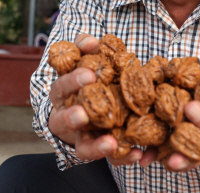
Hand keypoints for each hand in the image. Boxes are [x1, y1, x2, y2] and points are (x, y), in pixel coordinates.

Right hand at [48, 34, 119, 160]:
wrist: (87, 103)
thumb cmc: (85, 76)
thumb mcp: (82, 58)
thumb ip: (84, 47)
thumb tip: (91, 41)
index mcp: (62, 93)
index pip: (62, 86)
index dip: (72, 81)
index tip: (89, 74)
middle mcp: (67, 117)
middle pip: (64, 120)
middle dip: (73, 118)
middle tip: (83, 114)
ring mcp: (83, 137)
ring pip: (83, 147)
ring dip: (95, 147)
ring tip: (110, 144)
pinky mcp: (101, 151)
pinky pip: (109, 158)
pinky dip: (123, 157)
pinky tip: (138, 154)